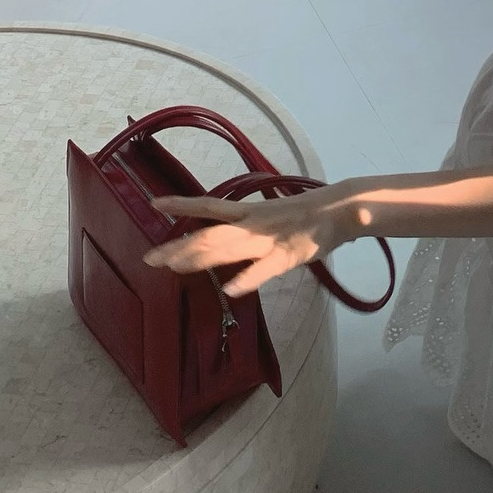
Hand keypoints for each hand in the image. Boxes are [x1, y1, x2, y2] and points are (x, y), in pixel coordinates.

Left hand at [143, 186, 349, 297]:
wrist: (342, 209)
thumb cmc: (309, 214)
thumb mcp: (274, 217)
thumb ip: (251, 229)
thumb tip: (229, 241)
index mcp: (251, 213)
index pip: (210, 206)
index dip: (182, 205)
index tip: (154, 203)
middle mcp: (254, 224)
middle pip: (210, 235)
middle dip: (180, 247)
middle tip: (150, 259)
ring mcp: (270, 240)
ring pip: (228, 249)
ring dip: (199, 258)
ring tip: (172, 267)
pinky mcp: (289, 256)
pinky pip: (265, 269)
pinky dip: (248, 278)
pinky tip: (231, 289)